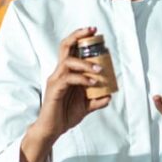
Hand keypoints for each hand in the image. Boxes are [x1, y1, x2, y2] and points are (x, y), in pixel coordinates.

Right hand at [34, 26, 110, 142]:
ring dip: (85, 63)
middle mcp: (59, 72)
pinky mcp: (54, 89)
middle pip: (65, 46)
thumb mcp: (86, 107)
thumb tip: (110, 96)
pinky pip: (68, 78)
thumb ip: (96, 100)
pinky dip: (82, 79)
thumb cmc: (65, 115)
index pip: (71, 49)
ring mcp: (56, 79)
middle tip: (92, 31)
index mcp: (66, 72)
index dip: (80, 38)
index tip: (94, 32)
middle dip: (78, 36)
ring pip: (68, 62)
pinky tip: (92, 83)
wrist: (52, 130)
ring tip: (99, 70)